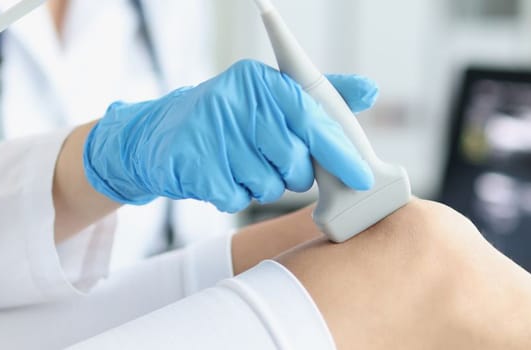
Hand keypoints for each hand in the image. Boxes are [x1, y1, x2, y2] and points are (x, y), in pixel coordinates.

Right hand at [82, 59, 377, 211]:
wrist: (160, 135)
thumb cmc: (232, 119)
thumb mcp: (272, 97)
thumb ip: (322, 95)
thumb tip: (370, 90)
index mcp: (262, 81)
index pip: (312, 119)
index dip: (340, 152)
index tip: (362, 178)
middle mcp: (237, 101)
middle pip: (293, 161)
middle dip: (292, 173)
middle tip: (273, 162)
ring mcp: (212, 133)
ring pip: (266, 185)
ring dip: (260, 185)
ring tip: (240, 164)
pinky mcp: (193, 164)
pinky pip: (235, 198)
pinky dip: (233, 195)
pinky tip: (221, 176)